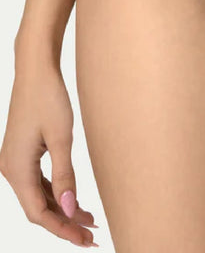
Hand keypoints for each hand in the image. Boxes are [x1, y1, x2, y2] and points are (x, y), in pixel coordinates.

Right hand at [0, 58, 98, 246]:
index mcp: (17, 169)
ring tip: (90, 221)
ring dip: (62, 209)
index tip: (85, 240)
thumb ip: (64, 174)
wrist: (36, 69)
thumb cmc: (49, 97)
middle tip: (92, 236)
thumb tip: (69, 208)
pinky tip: (74, 199)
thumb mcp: (61, 136)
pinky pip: (38, 182)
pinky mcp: (23, 154)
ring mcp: (16, 162)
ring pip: (39, 196)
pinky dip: (56, 193)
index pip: (38, 213)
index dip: (62, 229)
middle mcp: (11, 170)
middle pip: (38, 208)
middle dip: (64, 223)